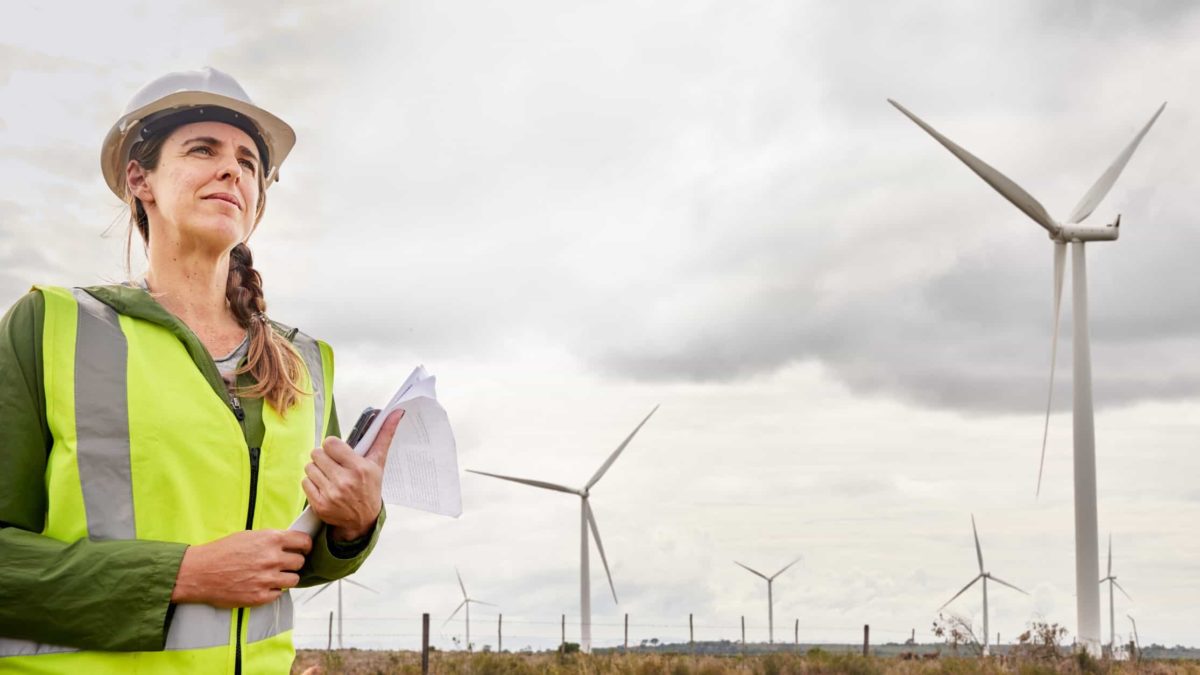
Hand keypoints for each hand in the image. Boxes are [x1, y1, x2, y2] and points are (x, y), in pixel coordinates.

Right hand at [171, 529, 311, 607]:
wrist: (199, 572)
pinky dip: (273, 591)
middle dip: (293, 562)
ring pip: (294, 580)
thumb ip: (270, 539)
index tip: (303, 549)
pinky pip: (278, 594)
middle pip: (300, 562)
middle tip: (283, 564)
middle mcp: (272, 559)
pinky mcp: (260, 596)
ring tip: (272, 576)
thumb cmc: (221, 552)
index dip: (305, 546)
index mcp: (271, 540)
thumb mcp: (248, 536)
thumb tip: (288, 543)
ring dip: (286, 578)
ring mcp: (267, 579)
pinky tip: (261, 585)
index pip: (303, 542)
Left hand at [302, 409, 403, 541]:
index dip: (332, 446)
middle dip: (324, 457)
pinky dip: (312, 483)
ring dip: (317, 470)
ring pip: (310, 467)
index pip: (330, 443)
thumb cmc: (370, 487)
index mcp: (359, 468)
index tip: (338, 452)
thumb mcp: (378, 462)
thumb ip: (385, 435)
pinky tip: (324, 486)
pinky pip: (305, 482)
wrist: (363, 519)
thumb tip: (398, 411)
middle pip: (317, 454)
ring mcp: (331, 494)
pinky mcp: (320, 505)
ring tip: (329, 476)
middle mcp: (344, 481)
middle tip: (333, 464)